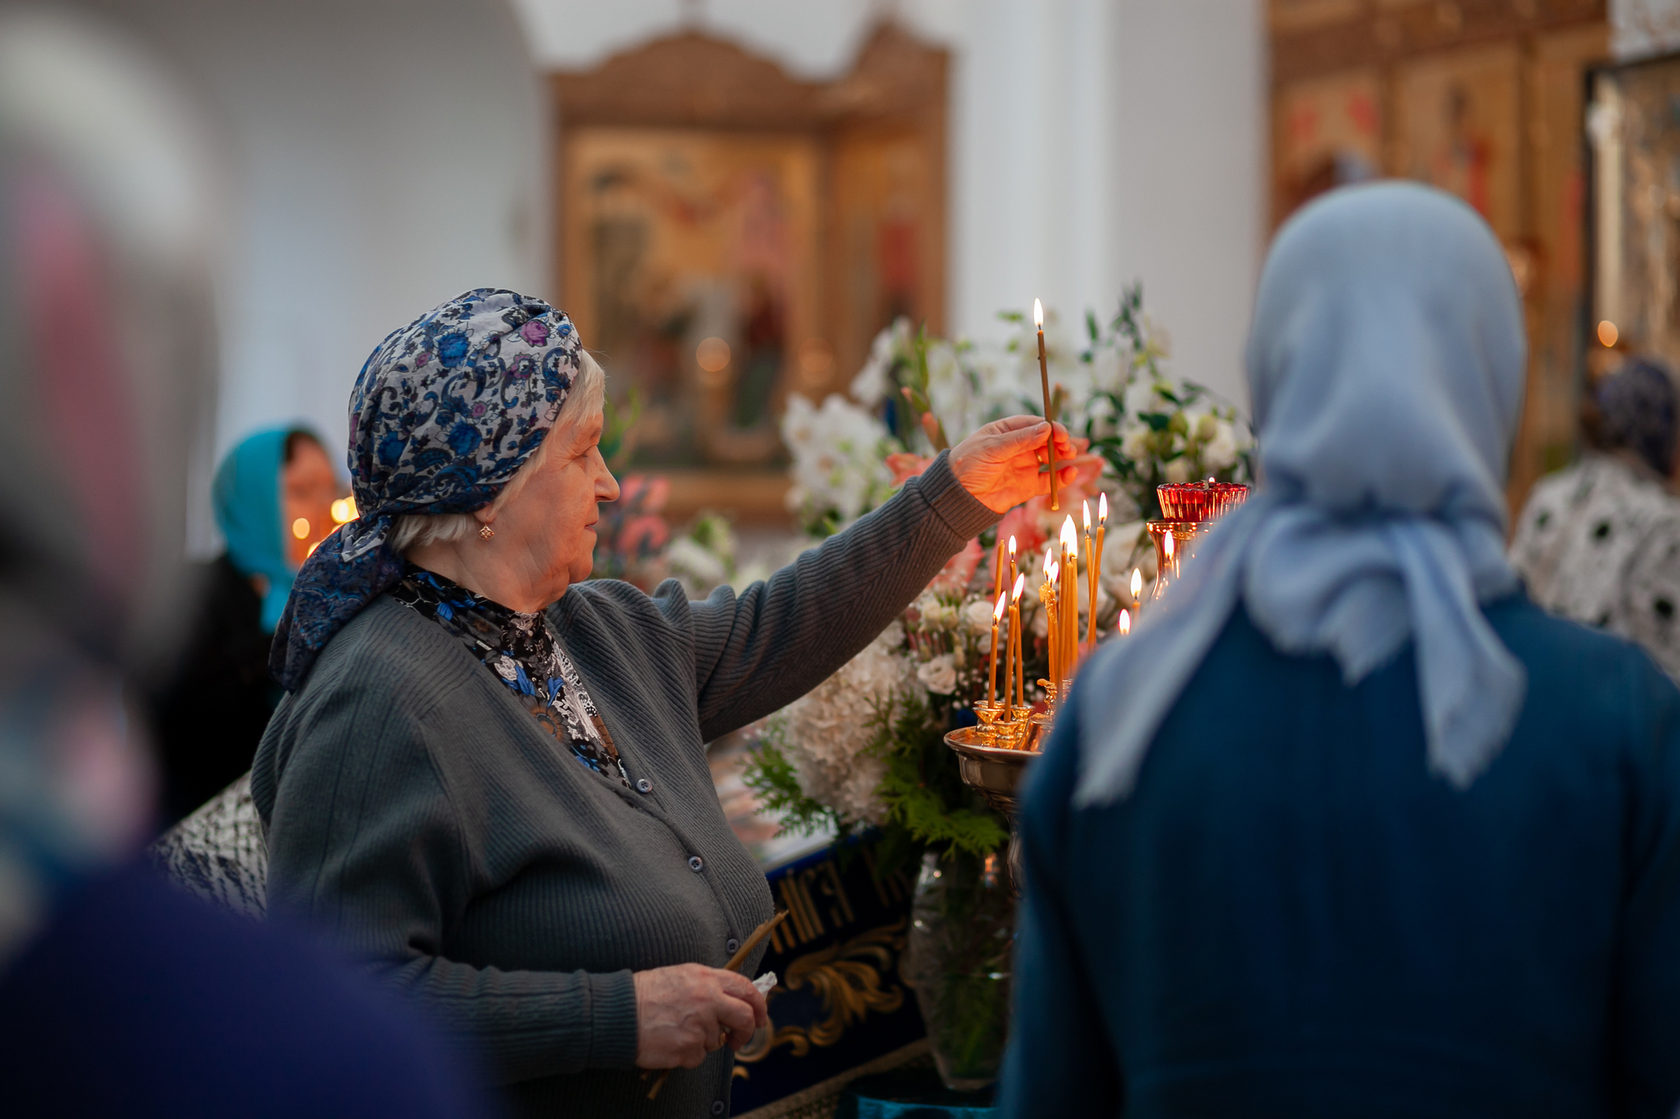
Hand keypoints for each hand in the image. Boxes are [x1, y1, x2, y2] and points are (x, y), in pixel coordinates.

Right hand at [633, 964, 769, 1069]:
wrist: (619, 1013)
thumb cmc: (645, 994)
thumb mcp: (680, 976)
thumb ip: (707, 986)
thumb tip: (731, 1000)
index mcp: (705, 978)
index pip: (746, 988)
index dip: (758, 1004)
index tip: (760, 1016)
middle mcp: (707, 999)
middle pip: (745, 1017)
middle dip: (746, 1032)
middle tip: (736, 1040)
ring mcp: (699, 1025)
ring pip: (715, 1041)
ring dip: (700, 1042)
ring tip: (675, 1031)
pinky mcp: (689, 1048)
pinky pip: (697, 1057)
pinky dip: (686, 1055)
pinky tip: (669, 1042)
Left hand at [949, 415, 1089, 512]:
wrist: (958, 498)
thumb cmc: (968, 465)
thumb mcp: (992, 448)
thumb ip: (1020, 440)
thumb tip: (1046, 428)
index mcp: (1007, 432)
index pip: (1034, 425)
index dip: (1049, 427)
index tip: (1059, 433)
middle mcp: (1018, 448)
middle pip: (1046, 440)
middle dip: (1059, 441)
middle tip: (1067, 445)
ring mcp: (1024, 466)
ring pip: (1050, 459)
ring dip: (1063, 456)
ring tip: (1070, 455)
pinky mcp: (1027, 486)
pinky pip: (1049, 481)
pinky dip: (1061, 478)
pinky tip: (1070, 473)